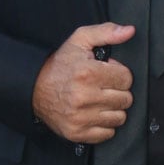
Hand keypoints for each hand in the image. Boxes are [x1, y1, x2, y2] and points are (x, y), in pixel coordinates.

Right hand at [33, 21, 134, 142]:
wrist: (33, 88)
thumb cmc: (60, 65)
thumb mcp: (80, 40)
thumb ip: (106, 32)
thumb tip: (130, 31)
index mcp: (88, 73)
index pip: (126, 78)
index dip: (118, 74)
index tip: (106, 74)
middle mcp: (84, 97)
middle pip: (125, 99)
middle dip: (117, 91)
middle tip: (103, 87)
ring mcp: (80, 118)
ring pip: (120, 118)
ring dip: (112, 109)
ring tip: (99, 100)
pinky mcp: (77, 133)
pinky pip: (108, 134)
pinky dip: (104, 125)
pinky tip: (94, 114)